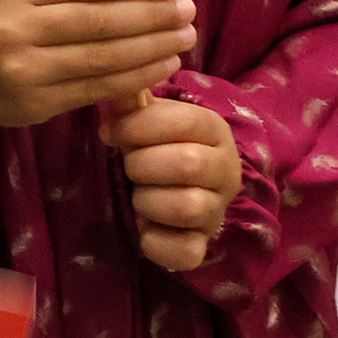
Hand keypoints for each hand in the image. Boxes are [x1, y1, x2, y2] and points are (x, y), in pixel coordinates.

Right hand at [0, 0, 194, 130]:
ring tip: (184, 36)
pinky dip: (135, 77)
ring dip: (153, 48)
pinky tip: (161, 65)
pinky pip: (97, 90)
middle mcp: (15, 31)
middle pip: (100, 22)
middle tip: (188, 11)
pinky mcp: (36, 107)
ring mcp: (25, 74)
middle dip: (153, 16)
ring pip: (104, 59)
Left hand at [99, 94, 243, 272]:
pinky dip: (157, 242)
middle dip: (142, 164)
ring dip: (147, 200)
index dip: (140, 126)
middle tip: (129, 166)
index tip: (111, 132)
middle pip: (187, 164)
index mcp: (215, 131)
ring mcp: (217, 211)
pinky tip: (145, 228)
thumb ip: (134, 102)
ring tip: (139, 194)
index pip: (185, 121)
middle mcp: (226, 171)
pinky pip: (187, 252)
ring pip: (187, 207)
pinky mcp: (202, 245)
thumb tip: (120, 85)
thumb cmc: (157, 144)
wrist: (176, 188)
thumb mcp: (147, 118)